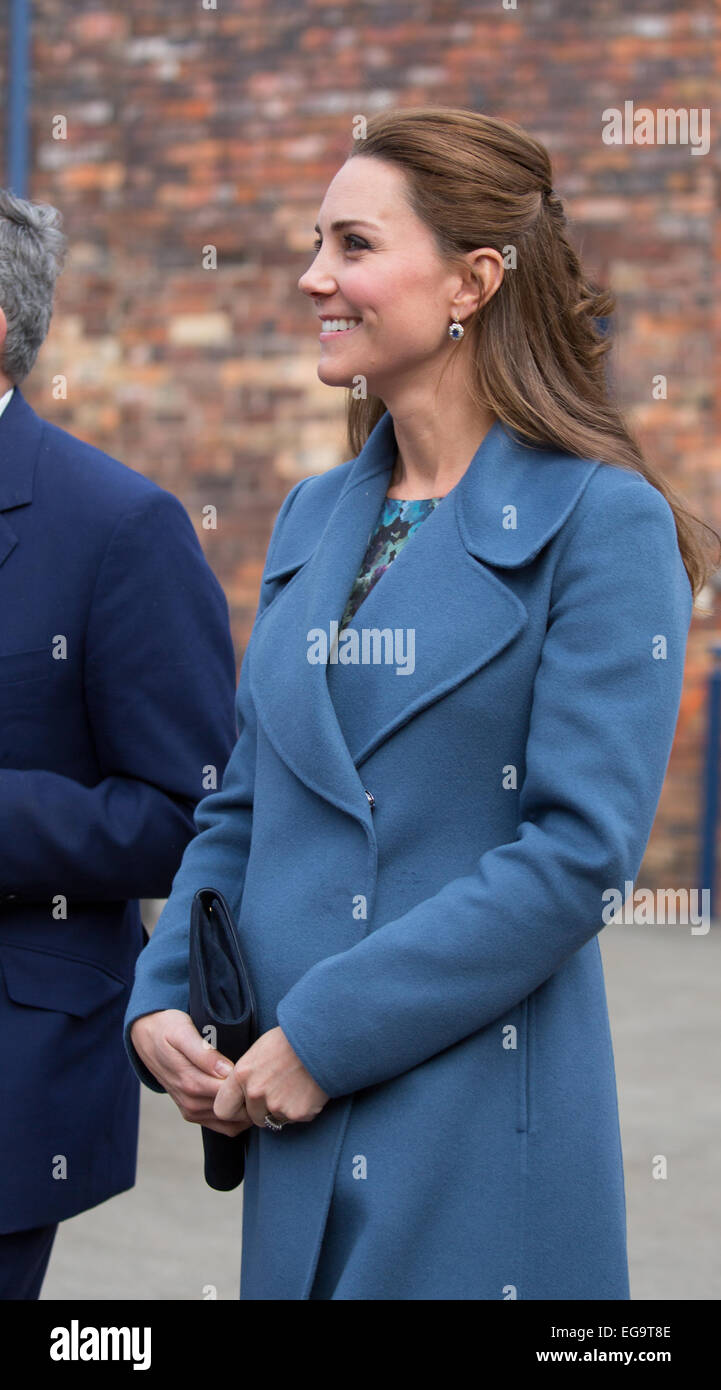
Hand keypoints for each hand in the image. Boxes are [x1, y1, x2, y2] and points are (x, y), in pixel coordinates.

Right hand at [130, 1009, 251, 1136]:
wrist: (146, 1037)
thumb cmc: (167, 1028)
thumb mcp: (183, 1032)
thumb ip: (204, 1054)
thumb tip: (226, 1072)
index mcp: (191, 1083)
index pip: (232, 1095)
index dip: (250, 1084)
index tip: (259, 1068)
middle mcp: (191, 1103)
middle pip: (235, 1111)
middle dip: (252, 1097)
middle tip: (262, 1076)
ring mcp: (192, 1112)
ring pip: (231, 1123)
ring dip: (247, 1108)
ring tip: (255, 1083)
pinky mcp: (193, 1114)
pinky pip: (223, 1126)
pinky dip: (237, 1117)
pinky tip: (244, 1095)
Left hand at [213, 1026, 329, 1128]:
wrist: (323, 1037)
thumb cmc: (291, 1038)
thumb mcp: (259, 1050)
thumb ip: (247, 1075)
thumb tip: (242, 1093)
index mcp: (242, 1074)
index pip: (222, 1109)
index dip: (234, 1111)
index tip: (244, 1107)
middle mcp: (255, 1093)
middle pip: (253, 1117)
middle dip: (264, 1110)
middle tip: (280, 1091)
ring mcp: (277, 1105)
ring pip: (275, 1119)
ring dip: (284, 1108)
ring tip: (297, 1085)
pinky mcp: (298, 1113)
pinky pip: (296, 1118)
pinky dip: (303, 1108)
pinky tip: (309, 1089)